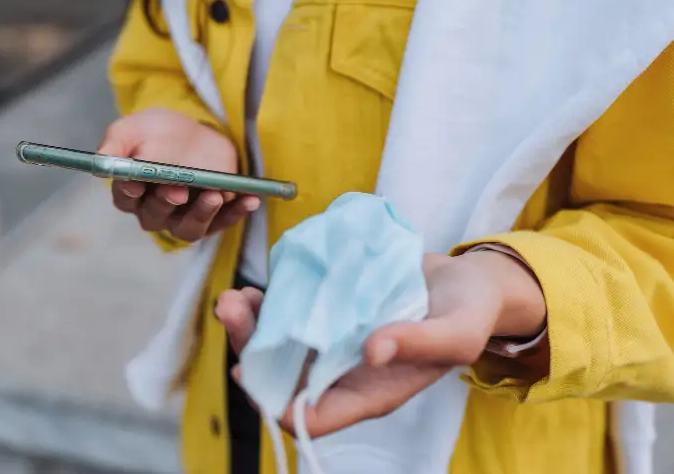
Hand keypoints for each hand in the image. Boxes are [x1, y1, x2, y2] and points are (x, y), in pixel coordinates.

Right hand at [99, 108, 259, 241]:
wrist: (197, 132)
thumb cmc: (160, 133)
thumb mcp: (135, 129)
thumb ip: (117, 144)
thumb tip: (103, 160)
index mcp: (132, 191)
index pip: (125, 199)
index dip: (130, 193)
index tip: (136, 183)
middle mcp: (155, 211)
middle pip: (155, 217)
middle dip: (165, 203)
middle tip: (177, 189)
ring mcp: (185, 217)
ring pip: (188, 229)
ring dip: (201, 214)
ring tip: (214, 195)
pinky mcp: (213, 216)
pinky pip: (223, 222)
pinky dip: (237, 213)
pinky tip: (250, 199)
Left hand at [217, 250, 546, 437]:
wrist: (467, 281)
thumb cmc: (469, 313)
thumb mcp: (457, 332)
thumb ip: (419, 344)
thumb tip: (372, 352)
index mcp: (370, 392)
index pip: (312, 417)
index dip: (275, 402)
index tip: (248, 369)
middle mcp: (343, 372)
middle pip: (281, 378)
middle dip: (248, 349)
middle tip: (230, 307)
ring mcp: (333, 343)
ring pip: (277, 346)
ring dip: (249, 326)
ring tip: (235, 295)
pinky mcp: (329, 313)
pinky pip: (289, 315)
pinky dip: (269, 304)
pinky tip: (259, 285)